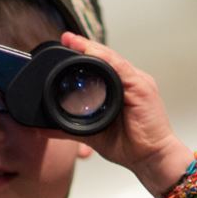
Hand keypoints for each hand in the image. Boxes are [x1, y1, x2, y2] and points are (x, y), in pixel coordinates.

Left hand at [45, 32, 187, 192]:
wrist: (151, 159)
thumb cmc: (130, 146)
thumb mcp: (92, 133)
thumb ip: (70, 127)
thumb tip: (45, 127)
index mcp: (121, 89)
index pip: (101, 66)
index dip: (83, 54)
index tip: (65, 44)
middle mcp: (130, 82)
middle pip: (106, 58)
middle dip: (85, 46)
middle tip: (66, 37)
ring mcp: (138, 83)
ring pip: (113, 59)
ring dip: (93, 49)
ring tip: (74, 41)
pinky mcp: (142, 88)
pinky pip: (122, 69)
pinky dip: (106, 60)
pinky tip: (92, 53)